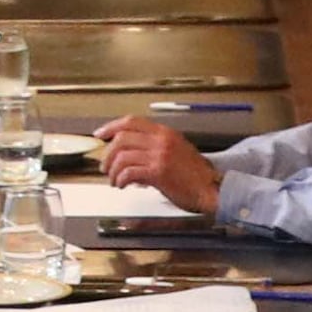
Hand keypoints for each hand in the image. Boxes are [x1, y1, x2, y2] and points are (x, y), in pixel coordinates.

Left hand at [97, 121, 219, 212]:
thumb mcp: (176, 151)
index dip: (111, 127)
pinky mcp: (159, 172)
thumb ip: (154, 148)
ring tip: (114, 180)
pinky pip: (129, 172)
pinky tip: (122, 186)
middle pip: (122, 138)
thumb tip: (129, 154)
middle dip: (108, 154)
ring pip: (123, 156)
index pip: (131, 121)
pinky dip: (121, 180)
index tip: (100, 134)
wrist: (211, 189)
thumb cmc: (195, 175)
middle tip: (104, 166)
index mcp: (165, 133)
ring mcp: (160, 155)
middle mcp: (162, 140)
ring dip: (113, 170)